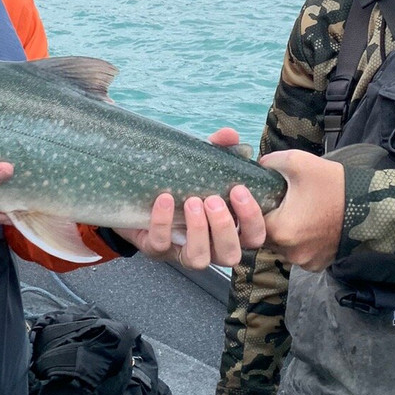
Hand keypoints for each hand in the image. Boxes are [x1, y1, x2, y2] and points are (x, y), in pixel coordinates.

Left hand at [115, 127, 266, 268]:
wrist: (140, 195)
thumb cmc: (183, 184)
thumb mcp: (203, 166)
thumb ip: (218, 150)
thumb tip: (229, 135)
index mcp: (229, 228)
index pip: (254, 236)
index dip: (251, 218)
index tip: (239, 189)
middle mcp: (211, 246)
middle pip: (230, 255)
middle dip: (224, 227)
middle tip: (212, 199)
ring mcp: (183, 251)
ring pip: (199, 259)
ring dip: (198, 230)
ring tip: (192, 201)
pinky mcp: (157, 249)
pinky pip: (161, 244)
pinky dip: (163, 221)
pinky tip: (164, 199)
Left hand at [259, 149, 344, 270]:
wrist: (372, 208)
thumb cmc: (333, 185)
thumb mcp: (298, 162)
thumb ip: (271, 162)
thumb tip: (259, 166)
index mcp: (281, 230)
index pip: (251, 223)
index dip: (252, 208)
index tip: (262, 195)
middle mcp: (290, 252)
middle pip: (266, 237)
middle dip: (270, 219)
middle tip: (281, 202)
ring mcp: (305, 262)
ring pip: (282, 247)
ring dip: (285, 231)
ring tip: (298, 211)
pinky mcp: (317, 266)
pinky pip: (299, 254)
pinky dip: (301, 241)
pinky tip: (310, 224)